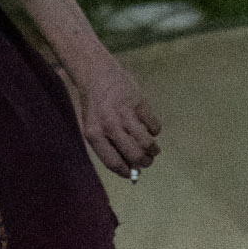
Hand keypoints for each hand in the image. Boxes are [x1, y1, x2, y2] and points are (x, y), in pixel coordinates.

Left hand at [58, 51, 161, 179]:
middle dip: (145, 163)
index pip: (113, 162)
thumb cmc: (95, 107)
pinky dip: (155, 131)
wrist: (97, 74)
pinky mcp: (139, 102)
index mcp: (94, 134)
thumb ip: (108, 148)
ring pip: (147, 143)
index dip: (126, 172)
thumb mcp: (93, 127)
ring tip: (153, 149)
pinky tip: (149, 128)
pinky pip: (154, 126)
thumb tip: (132, 168)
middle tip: (147, 162)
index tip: (132, 174)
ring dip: (153, 150)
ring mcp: (125, 113)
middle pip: (134, 155)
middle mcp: (109, 125)